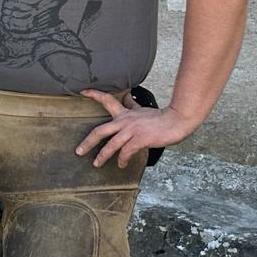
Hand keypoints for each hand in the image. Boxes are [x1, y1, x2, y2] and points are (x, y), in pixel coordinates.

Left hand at [76, 89, 198, 167]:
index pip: (107, 100)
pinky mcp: (140, 140)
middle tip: (79, 151)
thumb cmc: (160, 117)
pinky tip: (121, 164)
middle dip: (88, 142)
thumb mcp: (142, 109)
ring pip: (111, 145)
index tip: (82, 91)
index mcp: (125, 114)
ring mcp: (132, 131)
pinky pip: (126, 152)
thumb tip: (126, 96)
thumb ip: (132, 105)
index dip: (94, 95)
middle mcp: (125, 121)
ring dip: (102, 156)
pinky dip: (122, 159)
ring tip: (96, 163)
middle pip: (100, 131)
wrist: (177, 121)